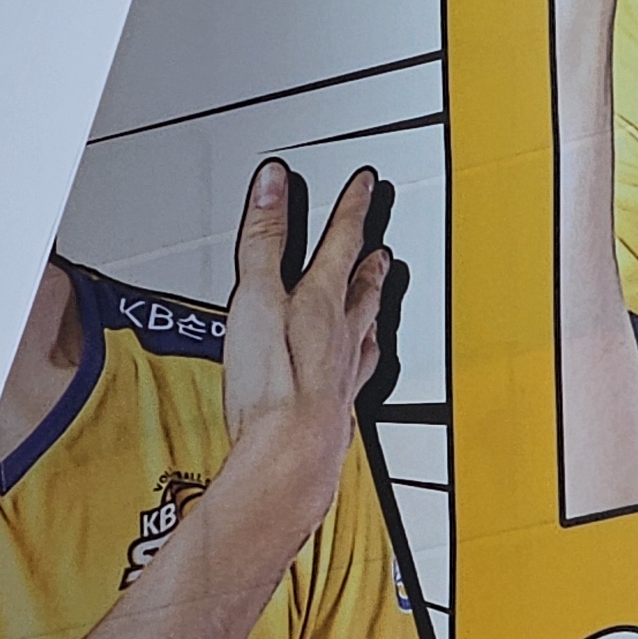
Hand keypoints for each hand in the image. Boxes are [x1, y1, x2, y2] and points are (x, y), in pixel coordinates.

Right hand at [218, 161, 391, 542]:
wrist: (289, 456)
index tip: (365, 184)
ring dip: (372, 308)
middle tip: (381, 245)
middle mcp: (343, 334)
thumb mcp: (256, 297)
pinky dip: (362, 359)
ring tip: (379, 296)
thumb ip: (263, 238)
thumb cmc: (274, 385)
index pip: (342, 241)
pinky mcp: (335, 410)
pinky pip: (359, 373)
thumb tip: (273, 182)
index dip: (351, 209)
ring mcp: (343, 373)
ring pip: (367, 329)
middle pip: (362, 286)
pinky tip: (359, 367)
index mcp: (322, 299)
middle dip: (369, 261)